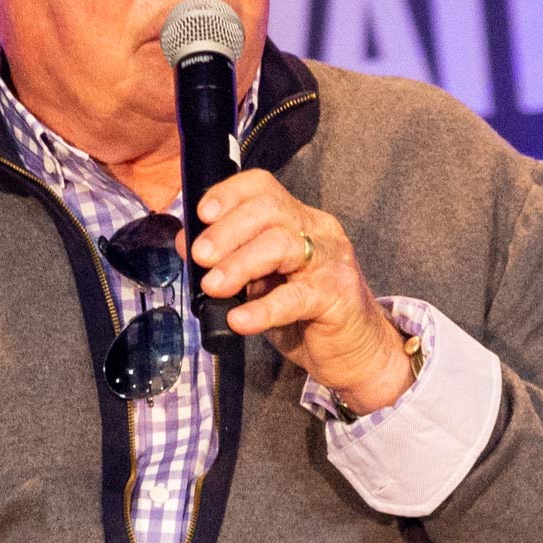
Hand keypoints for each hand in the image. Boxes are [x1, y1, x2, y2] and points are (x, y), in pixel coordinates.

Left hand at [187, 171, 413, 414]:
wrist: (355, 354)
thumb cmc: (304, 316)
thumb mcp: (259, 284)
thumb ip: (229, 261)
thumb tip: (187, 242)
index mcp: (298, 220)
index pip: (263, 188)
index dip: (229, 194)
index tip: (202, 214)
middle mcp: (318, 230)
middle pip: (270, 209)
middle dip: (227, 230)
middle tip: (200, 256)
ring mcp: (331, 260)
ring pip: (282, 244)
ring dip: (240, 263)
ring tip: (213, 287)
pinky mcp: (338, 295)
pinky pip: (296, 297)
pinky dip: (263, 308)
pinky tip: (239, 320)